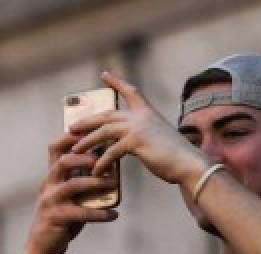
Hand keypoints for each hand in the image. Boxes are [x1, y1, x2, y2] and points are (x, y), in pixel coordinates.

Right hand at [21, 131, 119, 253]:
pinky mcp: (56, 217)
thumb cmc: (61, 217)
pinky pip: (81, 212)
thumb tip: (110, 165)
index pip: (56, 147)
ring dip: (96, 182)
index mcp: (52, 176)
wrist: (43, 246)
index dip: (72, 136)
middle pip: (63, 160)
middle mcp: (48, 185)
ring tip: (114, 184)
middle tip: (107, 161)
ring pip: (73, 184)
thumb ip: (82, 179)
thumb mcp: (70, 195)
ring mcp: (50, 201)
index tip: (94, 132)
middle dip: (87, 158)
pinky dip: (99, 213)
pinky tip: (113, 215)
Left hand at [70, 71, 208, 188]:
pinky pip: (111, 151)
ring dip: (86, 142)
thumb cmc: (174, 156)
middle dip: (87, 121)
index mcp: (148, 112)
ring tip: (74, 151)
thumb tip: (127, 143)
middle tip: (71, 127)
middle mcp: (142, 116)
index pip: (130, 91)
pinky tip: (95, 172)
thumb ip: (140, 136)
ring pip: (103, 131)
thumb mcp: (155, 139)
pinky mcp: (137, 141)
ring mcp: (139, 127)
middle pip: (107, 114)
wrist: (189, 164)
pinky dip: (101, 163)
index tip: (104, 74)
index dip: (116, 82)